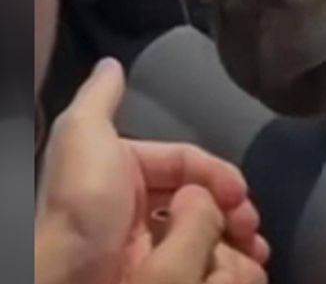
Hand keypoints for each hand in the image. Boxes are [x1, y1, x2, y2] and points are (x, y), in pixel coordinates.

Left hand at [36, 58, 267, 283]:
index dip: (216, 173)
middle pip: (203, 203)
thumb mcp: (82, 138)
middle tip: (251, 227)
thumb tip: (112, 63)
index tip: (241, 193)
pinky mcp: (159, 282)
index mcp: (122, 177)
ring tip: (254, 253)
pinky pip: (205, 273)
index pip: (185, 164)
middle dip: (233, 210)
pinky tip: (245, 269)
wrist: (71, 281)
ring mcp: (150, 256)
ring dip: (237, 243)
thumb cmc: (81, 209)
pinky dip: (230, 272)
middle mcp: (137, 214)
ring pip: (209, 240)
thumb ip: (98, 100)